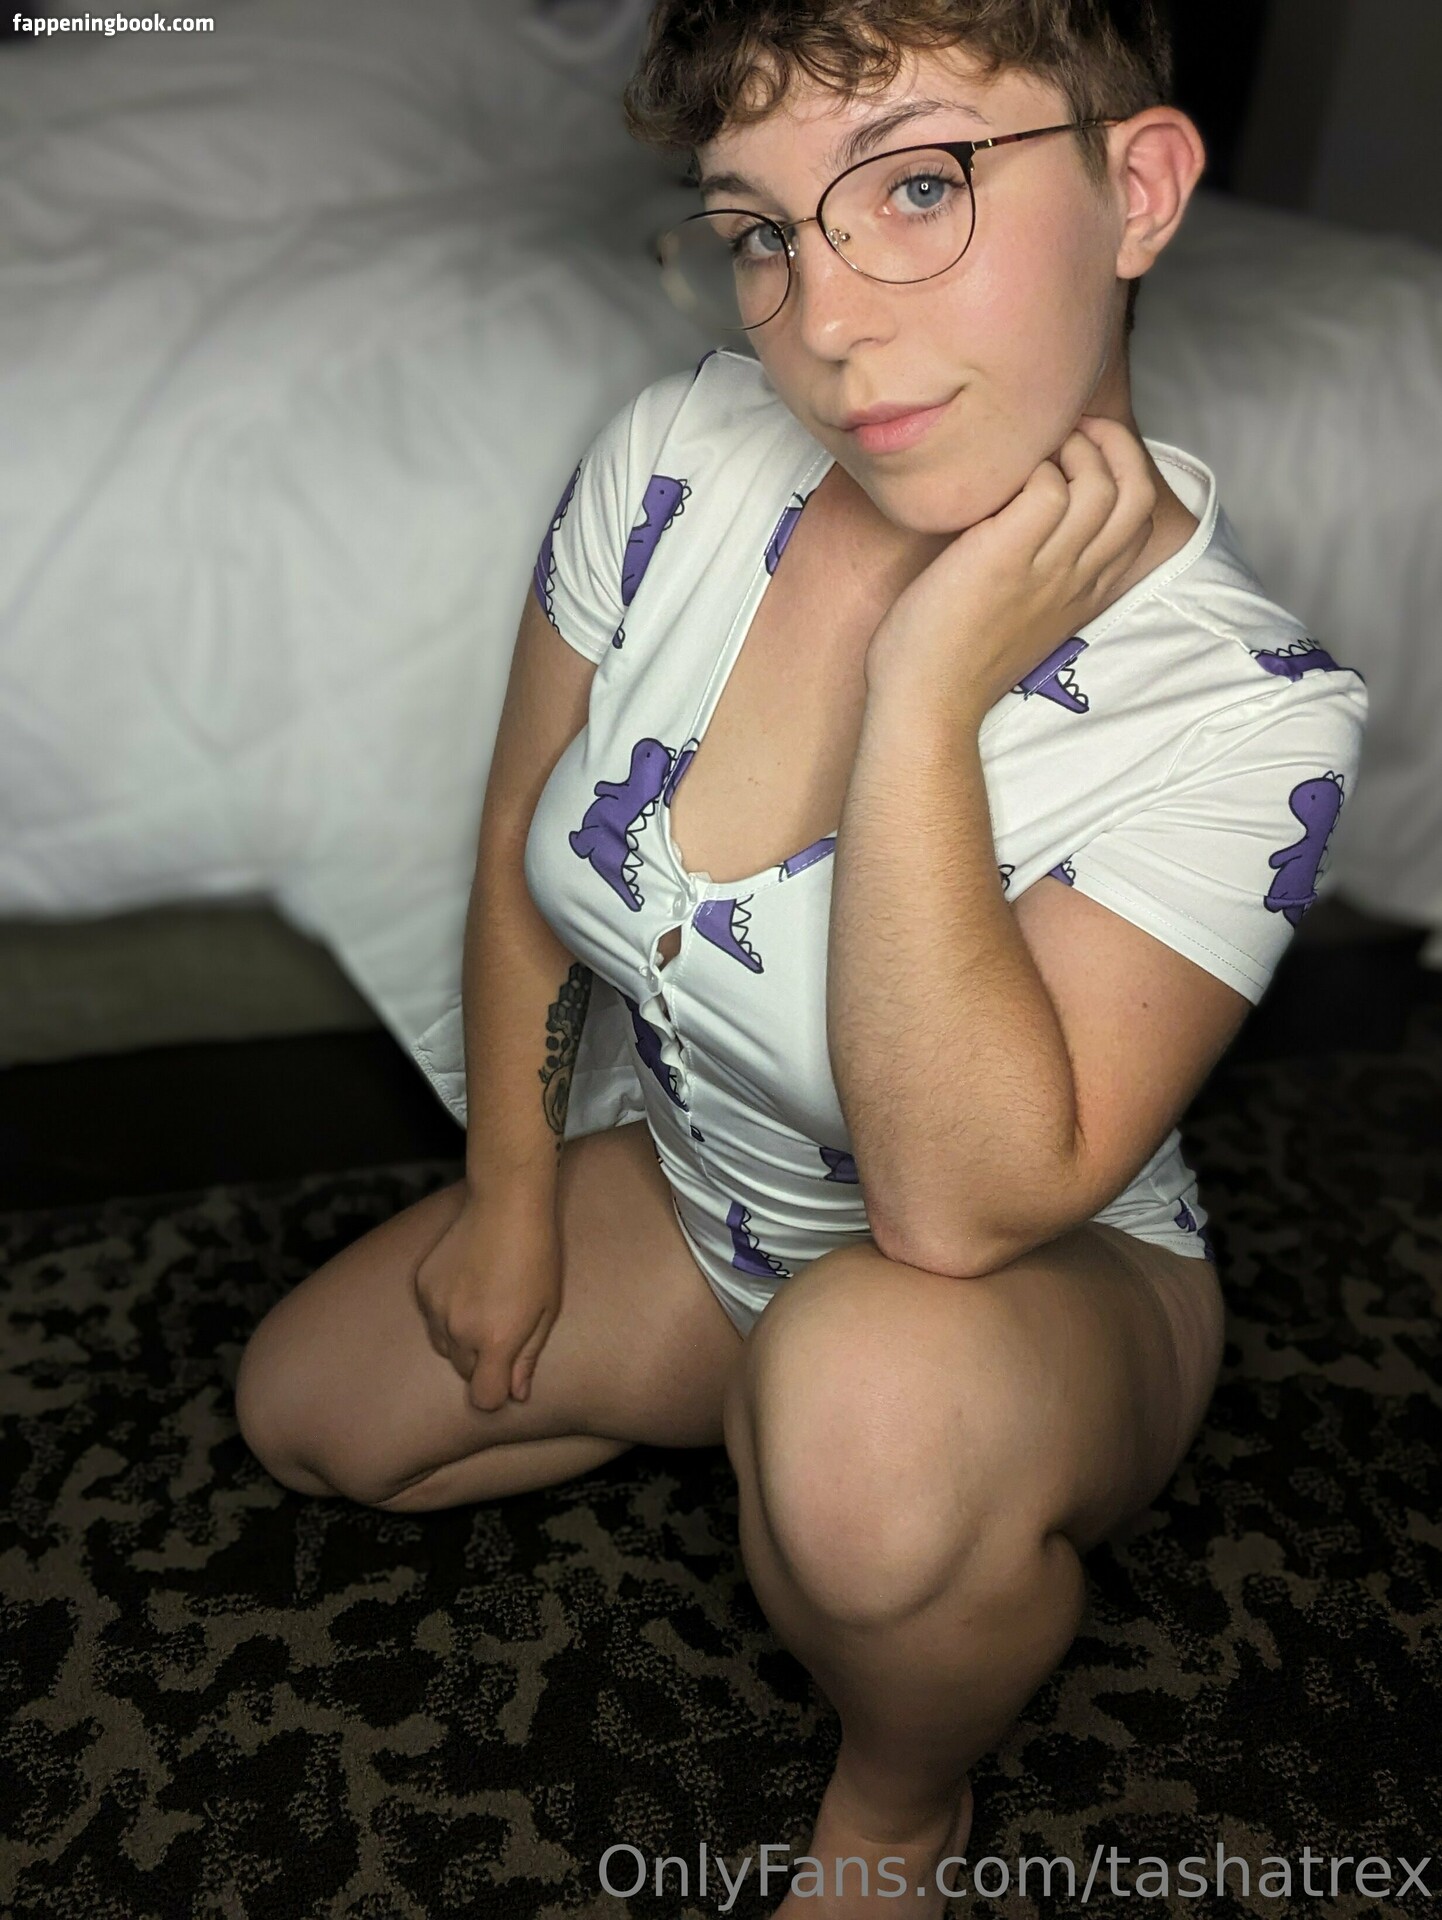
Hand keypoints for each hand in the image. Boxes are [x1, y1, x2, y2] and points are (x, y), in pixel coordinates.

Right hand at [414, 1195, 561, 1411]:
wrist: (506, 1204)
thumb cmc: (537, 1255)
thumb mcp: (547, 1309)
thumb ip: (528, 1356)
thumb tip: (517, 1394)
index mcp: (496, 1339)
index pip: (484, 1398)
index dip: (497, 1393)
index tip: (507, 1377)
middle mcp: (460, 1329)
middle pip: (465, 1372)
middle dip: (483, 1362)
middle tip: (504, 1326)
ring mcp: (435, 1307)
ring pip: (444, 1346)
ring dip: (462, 1339)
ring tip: (485, 1304)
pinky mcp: (422, 1286)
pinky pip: (431, 1317)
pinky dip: (445, 1312)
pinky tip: (467, 1285)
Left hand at [863, 416, 1157, 721]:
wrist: (927, 701)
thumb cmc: (954, 655)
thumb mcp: (1018, 613)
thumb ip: (1039, 570)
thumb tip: (1028, 515)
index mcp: (1084, 591)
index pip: (1139, 519)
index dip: (1123, 471)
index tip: (1084, 454)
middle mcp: (1076, 578)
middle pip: (1137, 493)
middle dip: (1114, 444)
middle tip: (1070, 431)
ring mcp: (1046, 569)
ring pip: (1102, 485)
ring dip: (1072, 449)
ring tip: (1032, 450)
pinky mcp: (1006, 559)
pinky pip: (1047, 490)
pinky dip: (1029, 469)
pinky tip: (997, 482)